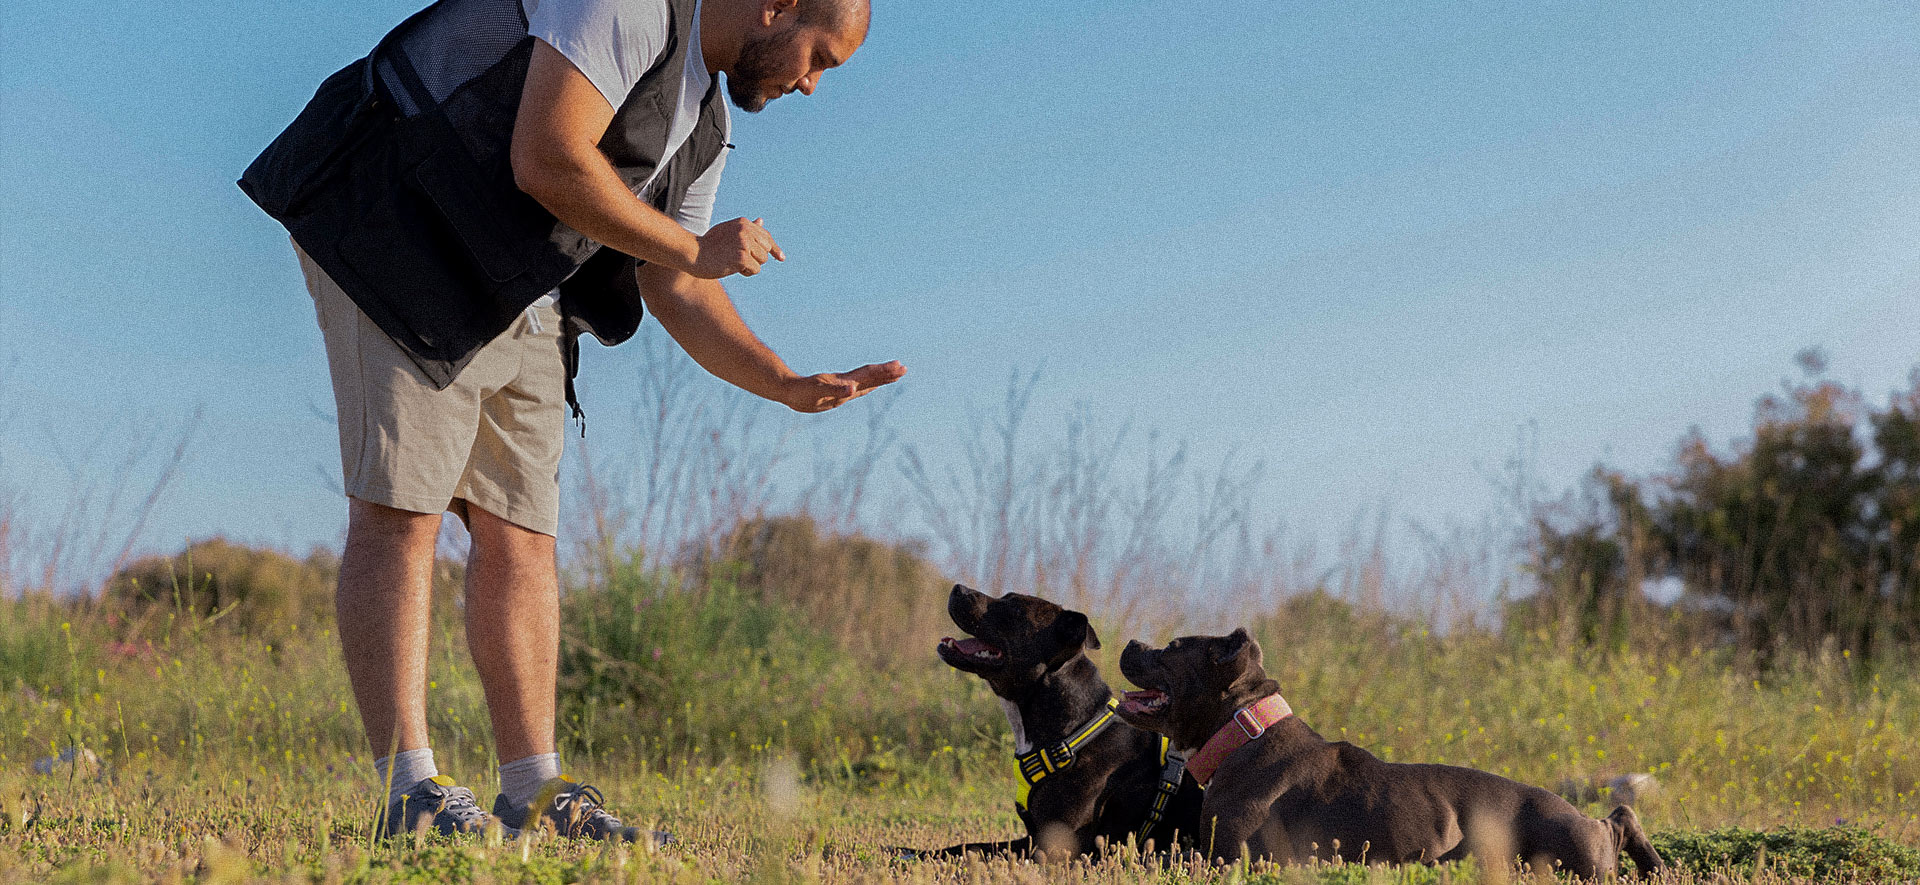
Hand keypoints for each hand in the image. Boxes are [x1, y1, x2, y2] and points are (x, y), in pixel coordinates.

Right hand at [690, 217, 783, 278]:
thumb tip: (761, 221)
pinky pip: (755, 269)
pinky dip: (746, 272)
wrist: (692, 253)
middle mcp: (746, 230)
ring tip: (732, 263)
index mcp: (744, 223)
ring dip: (750, 266)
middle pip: (766, 250)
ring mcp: (745, 243)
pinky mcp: (742, 257)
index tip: (781, 258)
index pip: (766, 236)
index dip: (774, 248)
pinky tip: (732, 268)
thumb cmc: (708, 245)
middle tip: (737, 259)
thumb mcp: (728, 232)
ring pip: (762, 261)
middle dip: (756, 258)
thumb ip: (746, 229)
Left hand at [778, 361, 905, 412]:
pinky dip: (868, 385)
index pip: (868, 375)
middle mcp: (846, 382)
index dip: (884, 372)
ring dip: (881, 377)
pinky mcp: (836, 391)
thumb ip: (836, 390)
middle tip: (904, 368)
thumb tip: (852, 388)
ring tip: (895, 374)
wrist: (787, 389)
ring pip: (866, 380)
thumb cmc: (801, 393)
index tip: (899, 367)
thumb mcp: (818, 393)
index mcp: (844, 382)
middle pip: (870, 375)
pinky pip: (857, 387)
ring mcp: (842, 386)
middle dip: (887, 373)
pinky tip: (871, 385)